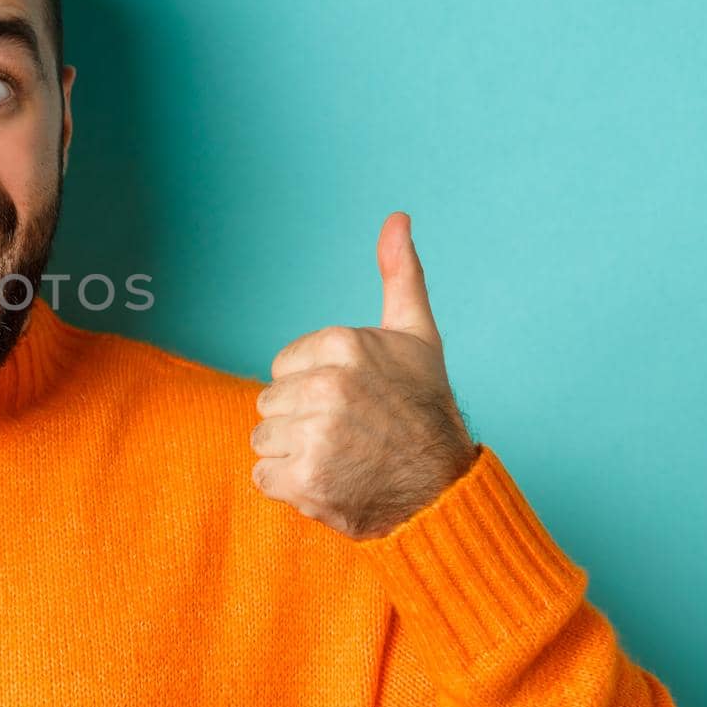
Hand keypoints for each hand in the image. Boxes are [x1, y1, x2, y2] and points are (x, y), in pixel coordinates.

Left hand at [250, 211, 477, 538]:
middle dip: (300, 420)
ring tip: (340, 458)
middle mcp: (327, 385)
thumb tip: (397, 217)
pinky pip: (263, 477)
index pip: (282, 367)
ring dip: (293, 455)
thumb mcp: (417, 335)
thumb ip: (400, 274)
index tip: (353, 400)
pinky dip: (290, 488)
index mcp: (342, 344)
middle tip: (348, 433)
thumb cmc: (424, 409)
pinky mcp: (305, 481)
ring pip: (263, 439)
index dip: (311, 386)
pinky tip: (329, 483)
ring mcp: (315, 435)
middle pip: (269, 403)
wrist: (444, 489)